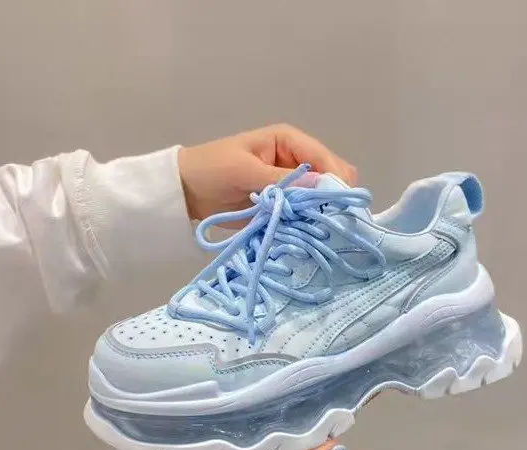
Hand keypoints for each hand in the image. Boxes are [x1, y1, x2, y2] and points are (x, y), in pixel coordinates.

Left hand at [178, 124, 357, 221]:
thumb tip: (320, 185)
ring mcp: (292, 185)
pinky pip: (306, 213)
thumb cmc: (213, 170)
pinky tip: (311, 231)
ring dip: (321, 210)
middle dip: (331, 195)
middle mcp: (296, 161)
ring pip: (321, 197)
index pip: (323, 156)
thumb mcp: (246, 171)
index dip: (333, 177)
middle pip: (329, 176)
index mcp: (288, 141)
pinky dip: (309, 221)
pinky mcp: (285, 206)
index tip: (338, 202)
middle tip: (330, 217)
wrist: (188, 191)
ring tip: (321, 227)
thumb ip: (281, 179)